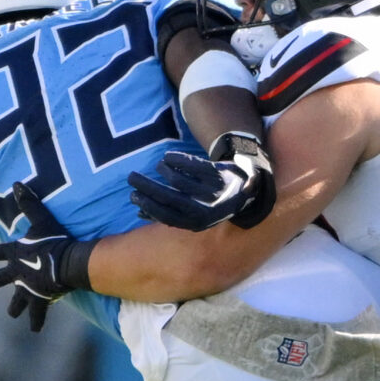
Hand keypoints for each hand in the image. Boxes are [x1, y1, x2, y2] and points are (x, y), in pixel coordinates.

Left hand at [0, 184, 92, 331]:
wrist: (64, 262)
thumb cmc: (53, 239)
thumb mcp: (41, 218)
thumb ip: (29, 202)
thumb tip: (17, 183)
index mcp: (14, 253)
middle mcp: (16, 272)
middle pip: (0, 280)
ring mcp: (26, 288)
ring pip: (17, 300)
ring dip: (15, 307)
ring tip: (12, 314)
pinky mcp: (39, 299)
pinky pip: (38, 312)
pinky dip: (37, 321)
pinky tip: (34, 331)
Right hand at [129, 132, 275, 231]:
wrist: (248, 191)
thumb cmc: (213, 205)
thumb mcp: (196, 216)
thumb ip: (170, 215)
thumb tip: (139, 214)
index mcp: (199, 223)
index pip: (167, 216)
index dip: (147, 205)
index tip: (133, 195)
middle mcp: (207, 209)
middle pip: (170, 197)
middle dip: (147, 186)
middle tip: (131, 177)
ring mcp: (215, 191)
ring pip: (180, 179)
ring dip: (164, 171)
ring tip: (159, 166)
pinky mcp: (220, 173)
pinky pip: (193, 165)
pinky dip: (177, 159)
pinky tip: (167, 157)